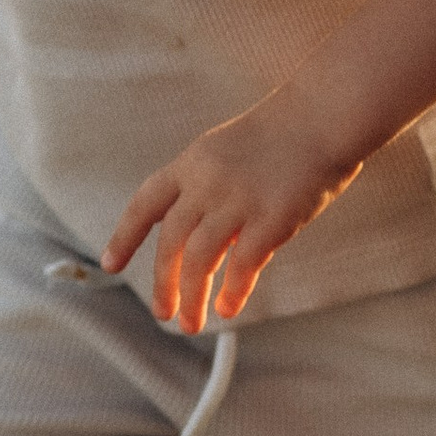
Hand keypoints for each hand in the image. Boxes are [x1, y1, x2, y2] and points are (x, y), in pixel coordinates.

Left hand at [102, 92, 358, 331]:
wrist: (324, 113)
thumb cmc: (282, 135)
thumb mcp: (225, 152)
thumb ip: (207, 191)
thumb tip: (201, 244)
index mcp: (191, 164)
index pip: (145, 204)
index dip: (125, 236)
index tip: (111, 264)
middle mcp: (207, 183)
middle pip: (171, 241)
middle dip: (163, 283)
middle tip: (163, 313)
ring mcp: (239, 200)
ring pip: (199, 259)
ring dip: (192, 297)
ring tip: (192, 322)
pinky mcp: (273, 218)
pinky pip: (243, 264)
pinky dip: (232, 291)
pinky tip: (228, 307)